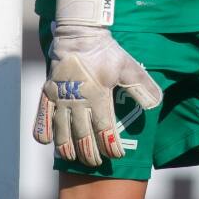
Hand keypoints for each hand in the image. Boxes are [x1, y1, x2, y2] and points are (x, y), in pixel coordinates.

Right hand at [32, 0, 161, 165]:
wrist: (79, 35)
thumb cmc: (106, 53)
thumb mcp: (128, 67)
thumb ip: (141, 86)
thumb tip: (156, 104)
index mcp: (97, 95)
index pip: (104, 129)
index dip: (110, 146)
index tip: (117, 155)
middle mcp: (77, 100)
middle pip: (82, 135)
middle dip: (90, 153)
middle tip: (96, 163)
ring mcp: (60, 97)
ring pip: (61, 131)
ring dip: (67, 148)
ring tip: (73, 159)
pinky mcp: (47, 92)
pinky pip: (42, 116)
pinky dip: (42, 130)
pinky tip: (47, 142)